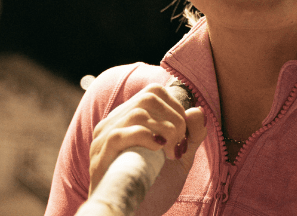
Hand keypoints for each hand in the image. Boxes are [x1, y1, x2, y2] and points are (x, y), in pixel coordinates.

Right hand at [88, 83, 207, 195]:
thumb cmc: (154, 186)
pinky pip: (120, 135)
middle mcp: (113, 123)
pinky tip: (158, 151)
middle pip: (148, 98)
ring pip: (138, 114)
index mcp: (129, 118)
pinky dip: (145, 138)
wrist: (136, 215)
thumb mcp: (180, 157)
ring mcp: (103, 140)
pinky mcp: (99, 159)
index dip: (176, 107)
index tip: (184, 133)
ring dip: (165, 131)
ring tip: (171, 153)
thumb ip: (191, 134)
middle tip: (179, 145)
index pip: (153, 92)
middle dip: (174, 119)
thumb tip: (197, 111)